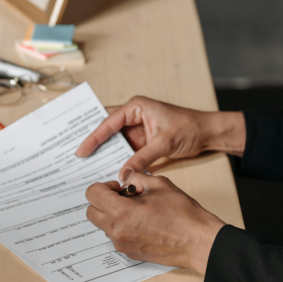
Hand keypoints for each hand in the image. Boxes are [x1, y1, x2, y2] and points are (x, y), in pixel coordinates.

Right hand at [75, 96, 244, 186]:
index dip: (93, 137)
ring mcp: (136, 129)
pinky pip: (124, 150)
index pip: (109, 122)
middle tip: (75, 156)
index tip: (81, 151)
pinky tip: (106, 169)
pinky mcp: (141, 141)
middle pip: (106, 129)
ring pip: (113, 141)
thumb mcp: (164, 144)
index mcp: (136, 106)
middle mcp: (133, 115)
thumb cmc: (189, 128)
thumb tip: (124, 174)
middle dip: (92, 142)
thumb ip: (142, 159)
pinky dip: (116, 159)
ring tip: (85, 165)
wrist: (207, 133)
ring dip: (103, 153)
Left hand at [85, 173, 224, 273]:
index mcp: (120, 212)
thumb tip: (126, 181)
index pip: (92, 194)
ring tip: (138, 210)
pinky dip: (122, 227)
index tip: (119, 187)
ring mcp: (122, 244)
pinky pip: (116, 236)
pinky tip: (143, 223)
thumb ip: (136, 178)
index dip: (104, 186)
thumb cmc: (182, 213)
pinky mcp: (130, 253)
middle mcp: (116, 231)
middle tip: (124, 197)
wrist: (197, 241)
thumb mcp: (159, 184)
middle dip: (103, 201)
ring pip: (103, 225)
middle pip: (92, 212)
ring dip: (112, 214)